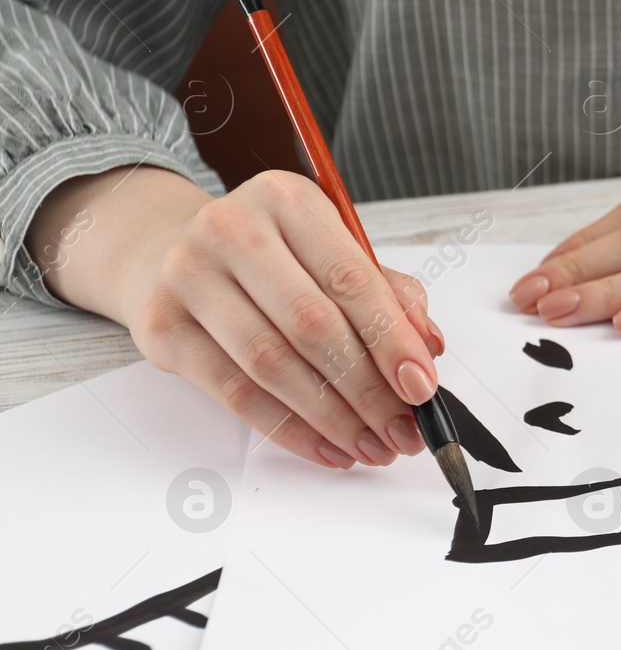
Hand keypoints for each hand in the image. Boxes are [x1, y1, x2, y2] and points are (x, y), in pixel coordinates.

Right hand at [29, 166, 445, 468]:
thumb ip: (387, 293)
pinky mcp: (162, 329)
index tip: (423, 386)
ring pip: (273, 365)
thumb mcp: (331, 251)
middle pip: (313, 326)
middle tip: (404, 430)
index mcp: (287, 200)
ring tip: (373, 446)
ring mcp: (188, 277)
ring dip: (333, 418)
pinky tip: (329, 448)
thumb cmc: (270, 256)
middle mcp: (232, 230)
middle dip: (369, 390)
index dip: (393, 340)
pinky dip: (290, 430)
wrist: (165, 251)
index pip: (351, 279)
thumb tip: (427, 347)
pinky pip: (235, 393)